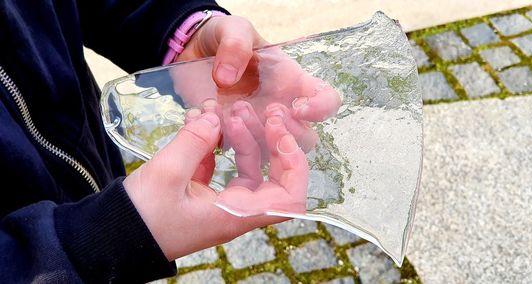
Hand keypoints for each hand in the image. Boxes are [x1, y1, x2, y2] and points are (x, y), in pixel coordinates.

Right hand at [122, 109, 307, 260]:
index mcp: (237, 214)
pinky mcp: (201, 197)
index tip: (280, 134)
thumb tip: (214, 115)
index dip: (295, 165)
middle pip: (272, 176)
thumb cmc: (141, 217)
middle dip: (268, 139)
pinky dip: (214, 145)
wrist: (110, 239)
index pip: (291, 199)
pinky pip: (220, 168)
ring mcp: (219, 204)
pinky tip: (200, 124)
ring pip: (246, 168)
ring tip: (221, 108)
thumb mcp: (167, 173)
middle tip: (258, 110)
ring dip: (239, 136)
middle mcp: (235, 211)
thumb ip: (195, 141)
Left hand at [170, 14, 340, 150]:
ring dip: (255, 138)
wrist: (194, 51)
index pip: (326, 100)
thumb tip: (227, 78)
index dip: (321, 109)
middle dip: (288, 131)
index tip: (299, 107)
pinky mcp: (232, 137)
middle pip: (306, 139)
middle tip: (267, 111)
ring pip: (272, 152)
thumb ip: (235, 45)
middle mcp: (281, 109)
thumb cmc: (226, 38)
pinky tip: (209, 114)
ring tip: (233, 113)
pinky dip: (223, 138)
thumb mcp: (233, 29)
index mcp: (292, 82)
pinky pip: (235, 152)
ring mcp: (257, 127)